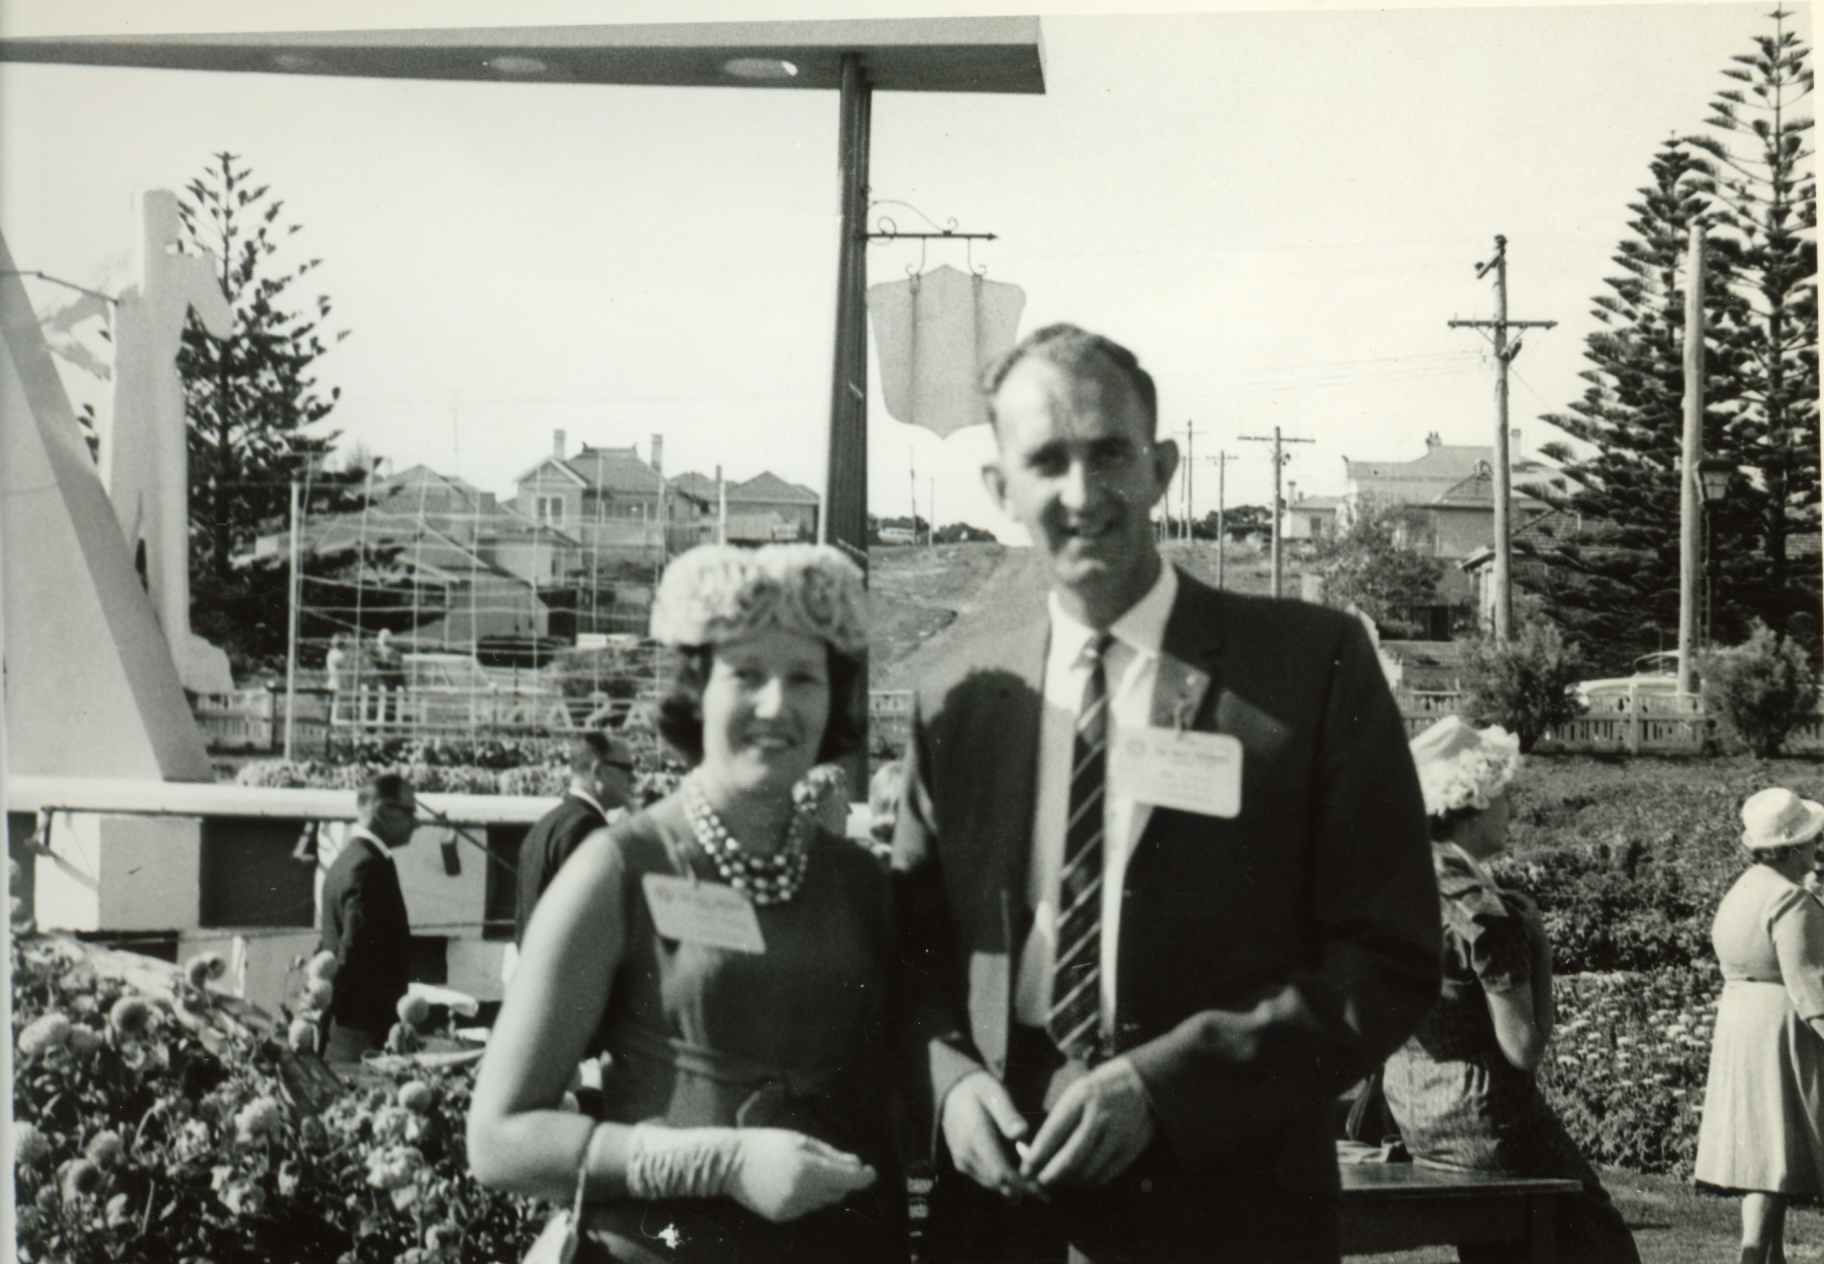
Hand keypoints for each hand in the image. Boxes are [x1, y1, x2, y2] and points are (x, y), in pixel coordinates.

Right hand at [725, 1128, 875, 1222]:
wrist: (730, 1163)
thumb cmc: (766, 1144)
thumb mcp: (801, 1140)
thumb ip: (831, 1154)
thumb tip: (857, 1164)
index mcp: (809, 1169)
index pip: (849, 1179)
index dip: (864, 1176)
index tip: (871, 1172)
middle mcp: (803, 1192)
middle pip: (838, 1191)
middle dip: (842, 1179)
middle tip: (836, 1164)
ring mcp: (792, 1207)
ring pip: (823, 1200)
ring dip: (824, 1187)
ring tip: (805, 1169)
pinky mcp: (782, 1216)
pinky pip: (806, 1207)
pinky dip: (807, 1196)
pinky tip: (791, 1181)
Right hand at [940, 1070, 1036, 1197]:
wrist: (953, 1092)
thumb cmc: (980, 1091)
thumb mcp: (995, 1093)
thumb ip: (1008, 1114)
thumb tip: (1021, 1133)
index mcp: (976, 1137)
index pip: (1001, 1172)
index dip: (1022, 1185)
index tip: (1043, 1191)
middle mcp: (966, 1154)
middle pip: (998, 1183)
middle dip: (1022, 1189)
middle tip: (1045, 1192)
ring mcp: (963, 1161)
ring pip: (992, 1184)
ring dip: (1013, 1186)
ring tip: (1035, 1182)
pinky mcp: (963, 1164)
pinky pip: (985, 1179)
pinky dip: (1002, 1180)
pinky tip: (1018, 1172)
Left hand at [1019, 1056, 1154, 1188]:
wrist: (1140, 1082)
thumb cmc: (1097, 1090)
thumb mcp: (1075, 1093)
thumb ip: (1058, 1121)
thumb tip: (1035, 1154)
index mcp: (1081, 1097)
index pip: (1053, 1133)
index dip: (1036, 1155)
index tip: (1025, 1168)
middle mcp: (1100, 1116)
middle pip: (1071, 1158)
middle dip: (1051, 1175)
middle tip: (1039, 1181)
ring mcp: (1118, 1134)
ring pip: (1088, 1171)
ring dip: (1069, 1181)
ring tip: (1058, 1180)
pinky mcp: (1131, 1148)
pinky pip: (1106, 1174)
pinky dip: (1089, 1182)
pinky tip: (1080, 1178)